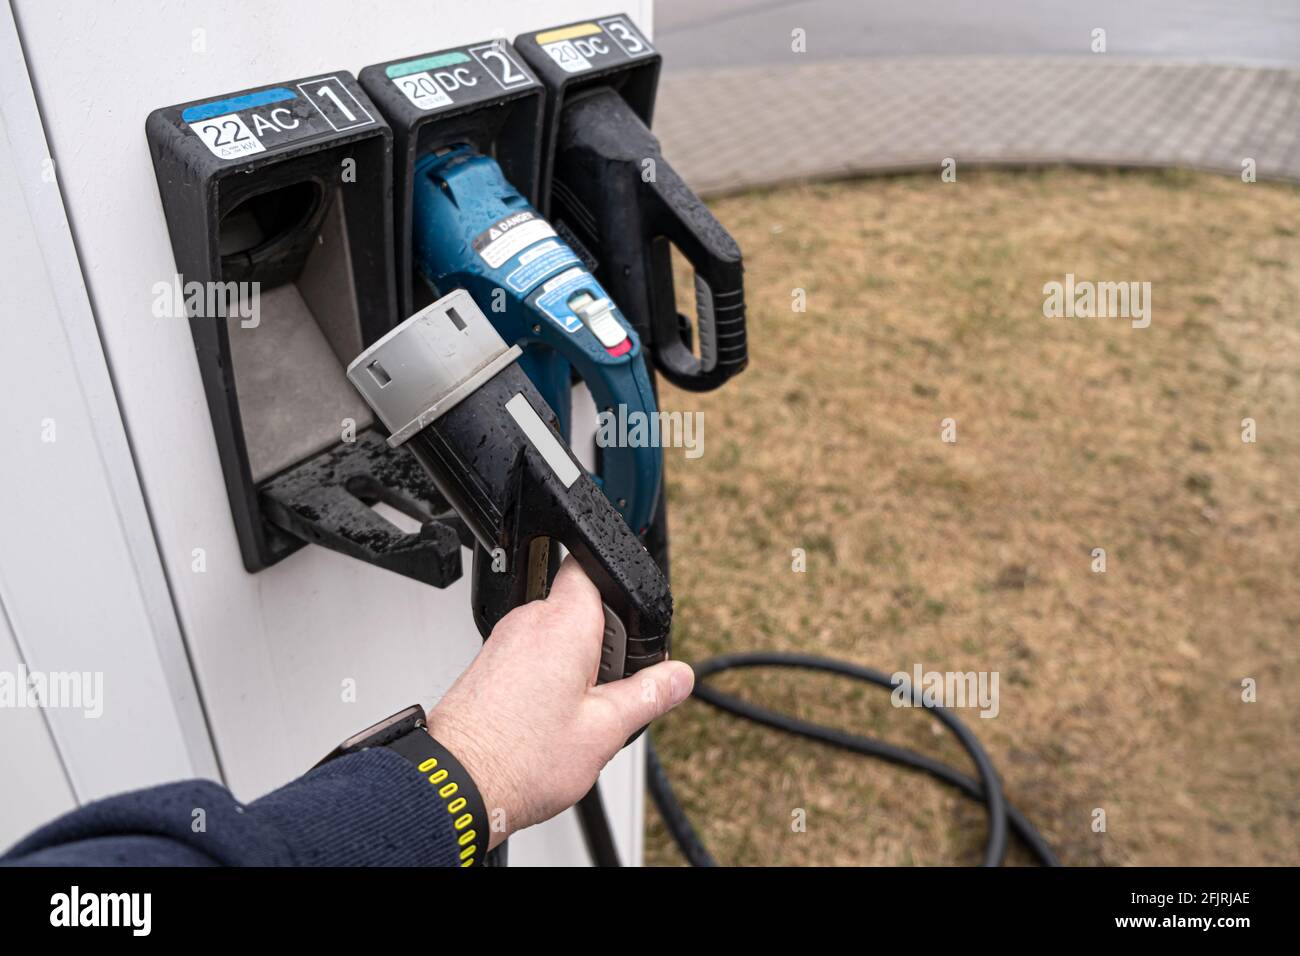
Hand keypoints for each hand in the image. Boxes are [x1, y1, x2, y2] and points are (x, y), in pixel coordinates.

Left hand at [426, 556, 692, 848]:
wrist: (456, 785)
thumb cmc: (519, 759)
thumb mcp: (605, 730)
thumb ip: (647, 695)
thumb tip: (678, 676)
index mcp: (563, 623)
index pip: (590, 565)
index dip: (617, 585)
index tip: (632, 625)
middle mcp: (528, 622)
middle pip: (579, 608)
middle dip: (604, 642)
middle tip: (611, 690)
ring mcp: (503, 642)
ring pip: (556, 636)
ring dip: (576, 665)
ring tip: (577, 715)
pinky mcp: (489, 665)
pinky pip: (531, 656)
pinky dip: (548, 679)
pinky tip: (549, 721)